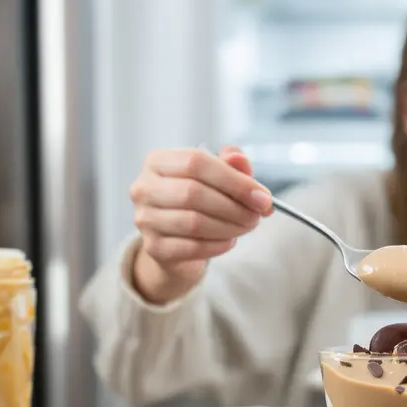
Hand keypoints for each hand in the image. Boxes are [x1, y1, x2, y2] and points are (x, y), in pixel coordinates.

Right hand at [128, 146, 270, 302]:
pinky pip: (192, 247)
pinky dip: (218, 245)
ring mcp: (145, 219)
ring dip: (229, 227)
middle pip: (193, 193)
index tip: (262, 197)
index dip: (234, 180)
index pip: (196, 162)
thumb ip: (233, 166)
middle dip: (234, 206)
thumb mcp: (219, 178)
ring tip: (246, 227)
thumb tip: (240, 159)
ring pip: (193, 222)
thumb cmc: (201, 201)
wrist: (178, 241)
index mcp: (158, 161)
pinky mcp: (153, 247)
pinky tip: (229, 241)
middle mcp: (144, 187)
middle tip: (257, 216)